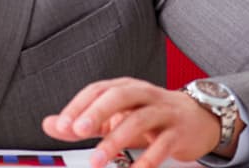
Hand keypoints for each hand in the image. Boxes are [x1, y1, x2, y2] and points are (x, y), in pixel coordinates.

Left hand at [42, 77, 227, 167]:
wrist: (197, 119)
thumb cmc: (150, 115)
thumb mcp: (115, 116)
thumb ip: (83, 121)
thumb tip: (50, 125)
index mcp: (125, 88)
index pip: (98, 90)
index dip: (79, 105)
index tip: (61, 125)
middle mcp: (144, 95)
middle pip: (119, 96)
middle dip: (97, 112)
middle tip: (78, 130)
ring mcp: (163, 112)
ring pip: (139, 120)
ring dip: (115, 141)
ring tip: (97, 161)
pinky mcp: (178, 132)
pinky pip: (162, 145)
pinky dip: (146, 159)